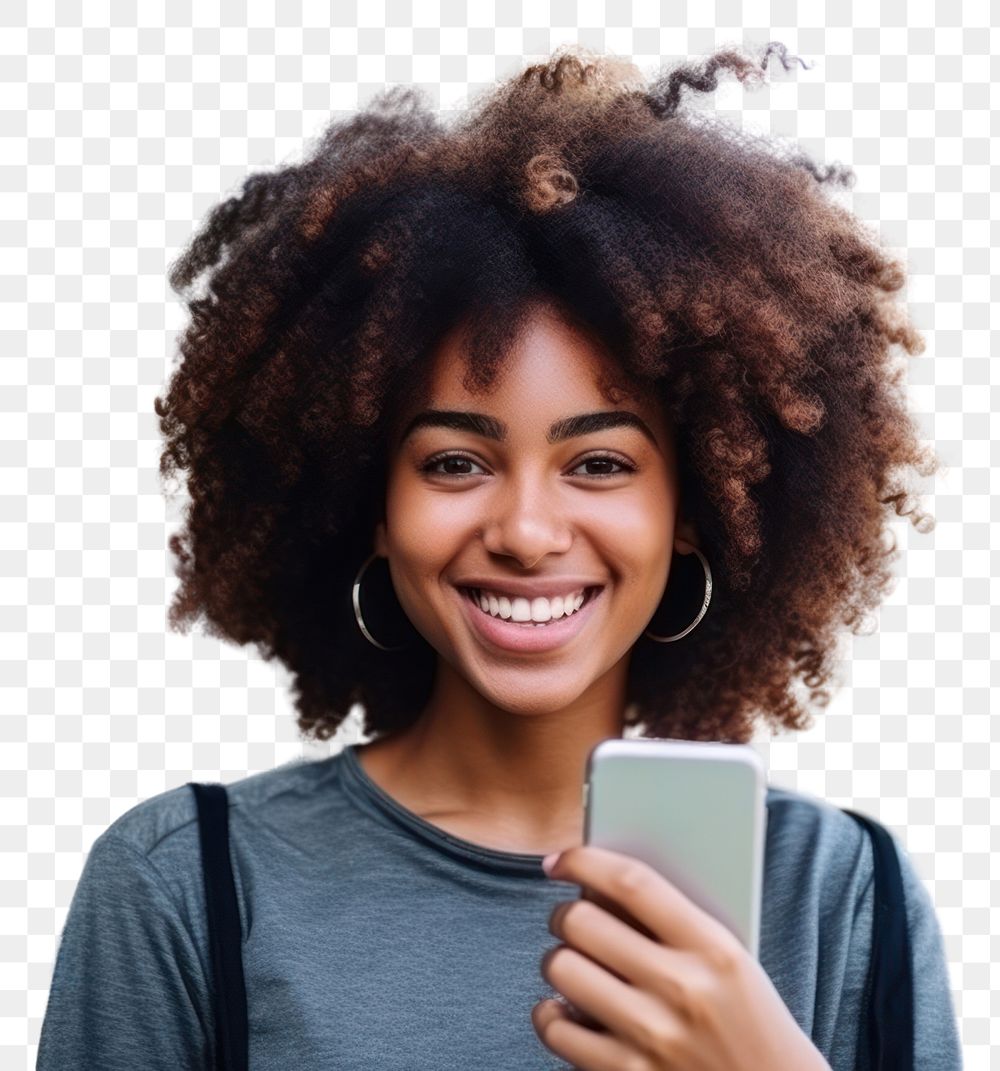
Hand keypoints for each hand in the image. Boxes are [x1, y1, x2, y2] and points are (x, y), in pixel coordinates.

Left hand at [532, 845, 830, 1070]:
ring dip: (559, 962)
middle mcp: (682, 988)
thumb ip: (676, 925)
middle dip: (565, 915)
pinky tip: (566, 1011)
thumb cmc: (751, 1027)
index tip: (562, 860)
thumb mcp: (731, 965)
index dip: (585, 861)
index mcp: (714, 949)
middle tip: (571, 921)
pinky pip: (557, 1030)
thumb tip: (598, 887)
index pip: (633, 882)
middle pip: (583, 922)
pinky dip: (551, 1015)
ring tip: (574, 965)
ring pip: (562, 968)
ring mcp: (652, 1036)